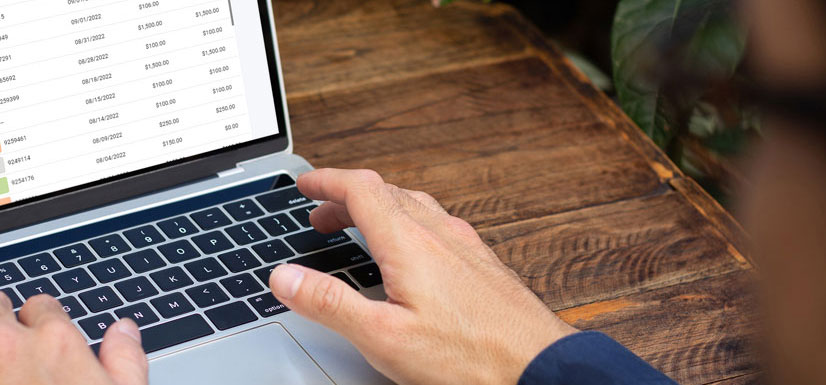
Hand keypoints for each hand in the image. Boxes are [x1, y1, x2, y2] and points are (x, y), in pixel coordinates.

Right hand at [269, 169, 576, 384]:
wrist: (540, 371)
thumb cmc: (470, 358)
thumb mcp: (383, 337)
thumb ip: (331, 304)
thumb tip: (286, 277)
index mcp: (410, 243)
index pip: (360, 189)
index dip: (326, 180)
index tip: (304, 183)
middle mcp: (441, 235)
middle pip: (386, 194)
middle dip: (346, 198)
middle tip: (320, 215)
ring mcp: (466, 248)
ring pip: (416, 207)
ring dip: (379, 209)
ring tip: (360, 229)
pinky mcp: (484, 266)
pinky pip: (439, 226)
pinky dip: (409, 225)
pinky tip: (414, 253)